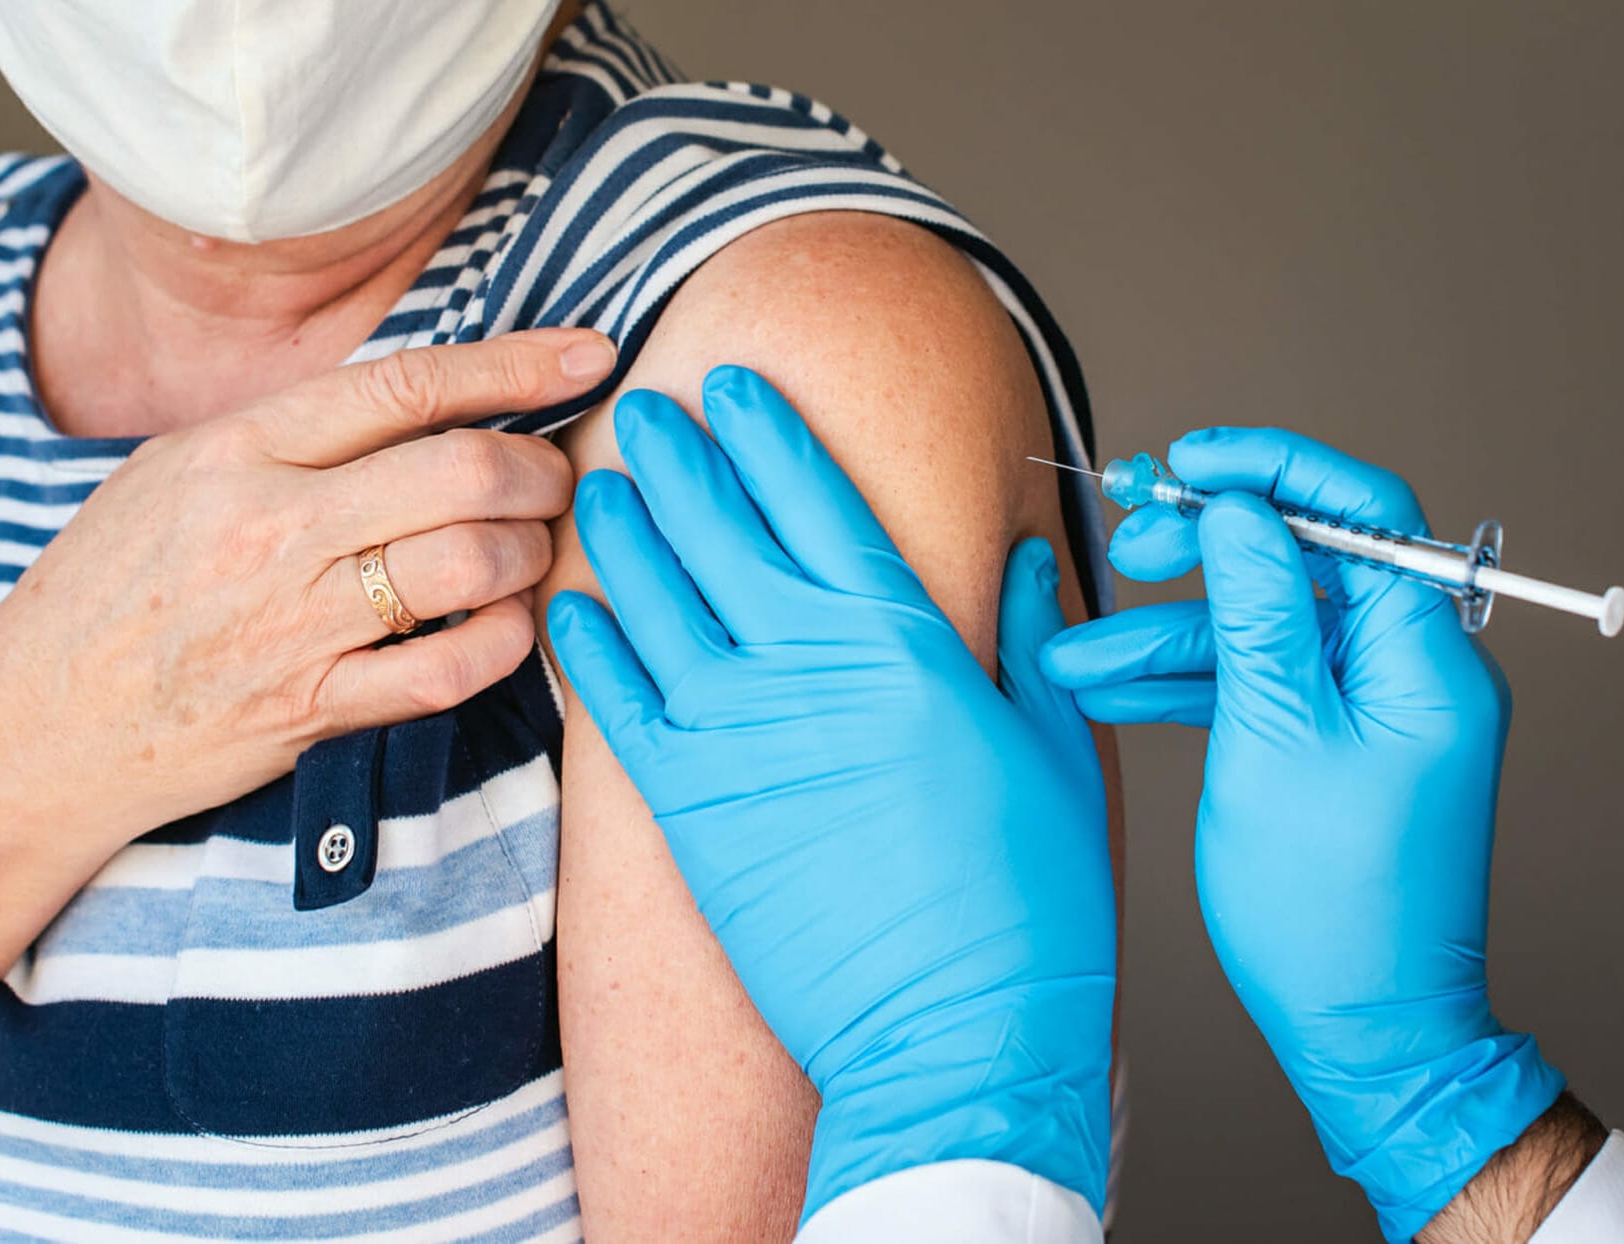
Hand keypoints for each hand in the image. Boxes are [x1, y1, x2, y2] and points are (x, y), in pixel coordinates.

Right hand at [0, 328, 615, 846]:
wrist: (42, 721)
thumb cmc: (118, 582)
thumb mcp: (182, 469)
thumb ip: (298, 431)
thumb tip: (430, 395)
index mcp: (241, 449)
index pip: (408, 384)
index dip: (518, 363)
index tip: (591, 355)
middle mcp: (273, 527)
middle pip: (464, 469)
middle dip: (541, 469)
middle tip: (555, 480)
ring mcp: (296, 623)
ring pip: (471, 563)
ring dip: (530, 552)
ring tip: (528, 550)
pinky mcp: (315, 708)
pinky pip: (449, 669)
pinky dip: (503, 640)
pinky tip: (506, 623)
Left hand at [546, 366, 1114, 1220]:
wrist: (957, 1036)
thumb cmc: (1029, 905)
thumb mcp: (1057, 753)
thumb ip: (1029, 642)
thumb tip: (1027, 554)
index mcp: (907, 644)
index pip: (820, 503)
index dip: (769, 434)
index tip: (733, 384)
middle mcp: (810, 669)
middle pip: (723, 533)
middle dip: (678, 459)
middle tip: (641, 409)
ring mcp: (739, 736)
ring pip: (656, 602)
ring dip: (621, 534)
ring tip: (595, 482)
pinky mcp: (691, 811)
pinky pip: (617, 706)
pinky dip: (587, 648)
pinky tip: (566, 605)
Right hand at [1042, 428, 1563, 1242]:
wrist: (1363, 1028)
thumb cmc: (1331, 904)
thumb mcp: (1274, 735)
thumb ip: (1258, 607)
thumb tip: (1243, 509)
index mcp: (1426, 655)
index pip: (1363, 511)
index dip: (1272, 468)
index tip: (1190, 462)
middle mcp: (1411, 670)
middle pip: (1303, 561)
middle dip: (1206, 549)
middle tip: (1129, 543)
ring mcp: (1372, 710)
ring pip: (1263, 630)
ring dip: (1169, 635)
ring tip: (1079, 653)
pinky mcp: (1335, 747)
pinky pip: (1260, 687)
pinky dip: (1189, 686)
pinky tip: (1111, 689)